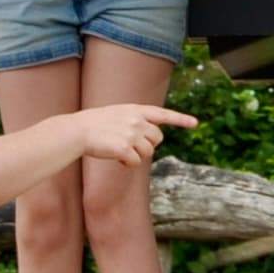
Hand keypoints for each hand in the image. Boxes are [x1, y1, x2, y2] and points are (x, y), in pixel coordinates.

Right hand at [74, 104, 198, 167]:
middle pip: (157, 139)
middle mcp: (137, 120)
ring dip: (136, 155)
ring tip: (119, 148)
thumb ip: (136, 121)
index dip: (180, 119)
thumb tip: (151, 138)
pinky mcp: (125, 148)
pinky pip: (134, 163)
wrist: (78, 131)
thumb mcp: (118, 114)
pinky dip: (126, 163)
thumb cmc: (95, 124)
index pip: (163, 114)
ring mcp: (132, 134)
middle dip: (147, 145)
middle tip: (130, 145)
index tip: (195, 124)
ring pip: (148, 153)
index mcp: (136, 110)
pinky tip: (115, 156)